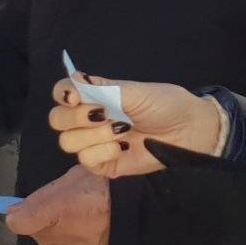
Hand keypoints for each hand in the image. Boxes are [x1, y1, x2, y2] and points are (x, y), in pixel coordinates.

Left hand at [7, 166, 109, 244]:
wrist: (135, 206)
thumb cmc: (100, 185)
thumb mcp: (70, 178)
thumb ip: (38, 198)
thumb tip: (11, 216)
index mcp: (53, 209)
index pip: (18, 221)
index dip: (21, 212)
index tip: (24, 207)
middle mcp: (59, 237)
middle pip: (37, 232)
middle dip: (44, 221)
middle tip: (65, 206)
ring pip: (54, 244)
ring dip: (58, 235)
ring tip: (79, 218)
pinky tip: (86, 232)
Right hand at [50, 76, 225, 177]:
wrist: (189, 130)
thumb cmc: (165, 105)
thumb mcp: (134, 91)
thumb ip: (102, 87)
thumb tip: (73, 80)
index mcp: (95, 96)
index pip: (62, 92)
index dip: (63, 94)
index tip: (77, 97)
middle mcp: (90, 119)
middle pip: (57, 120)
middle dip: (76, 117)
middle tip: (104, 114)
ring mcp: (95, 143)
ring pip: (68, 142)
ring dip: (94, 135)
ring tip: (121, 130)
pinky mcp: (104, 165)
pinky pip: (86, 161)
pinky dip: (102, 152)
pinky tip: (122, 147)